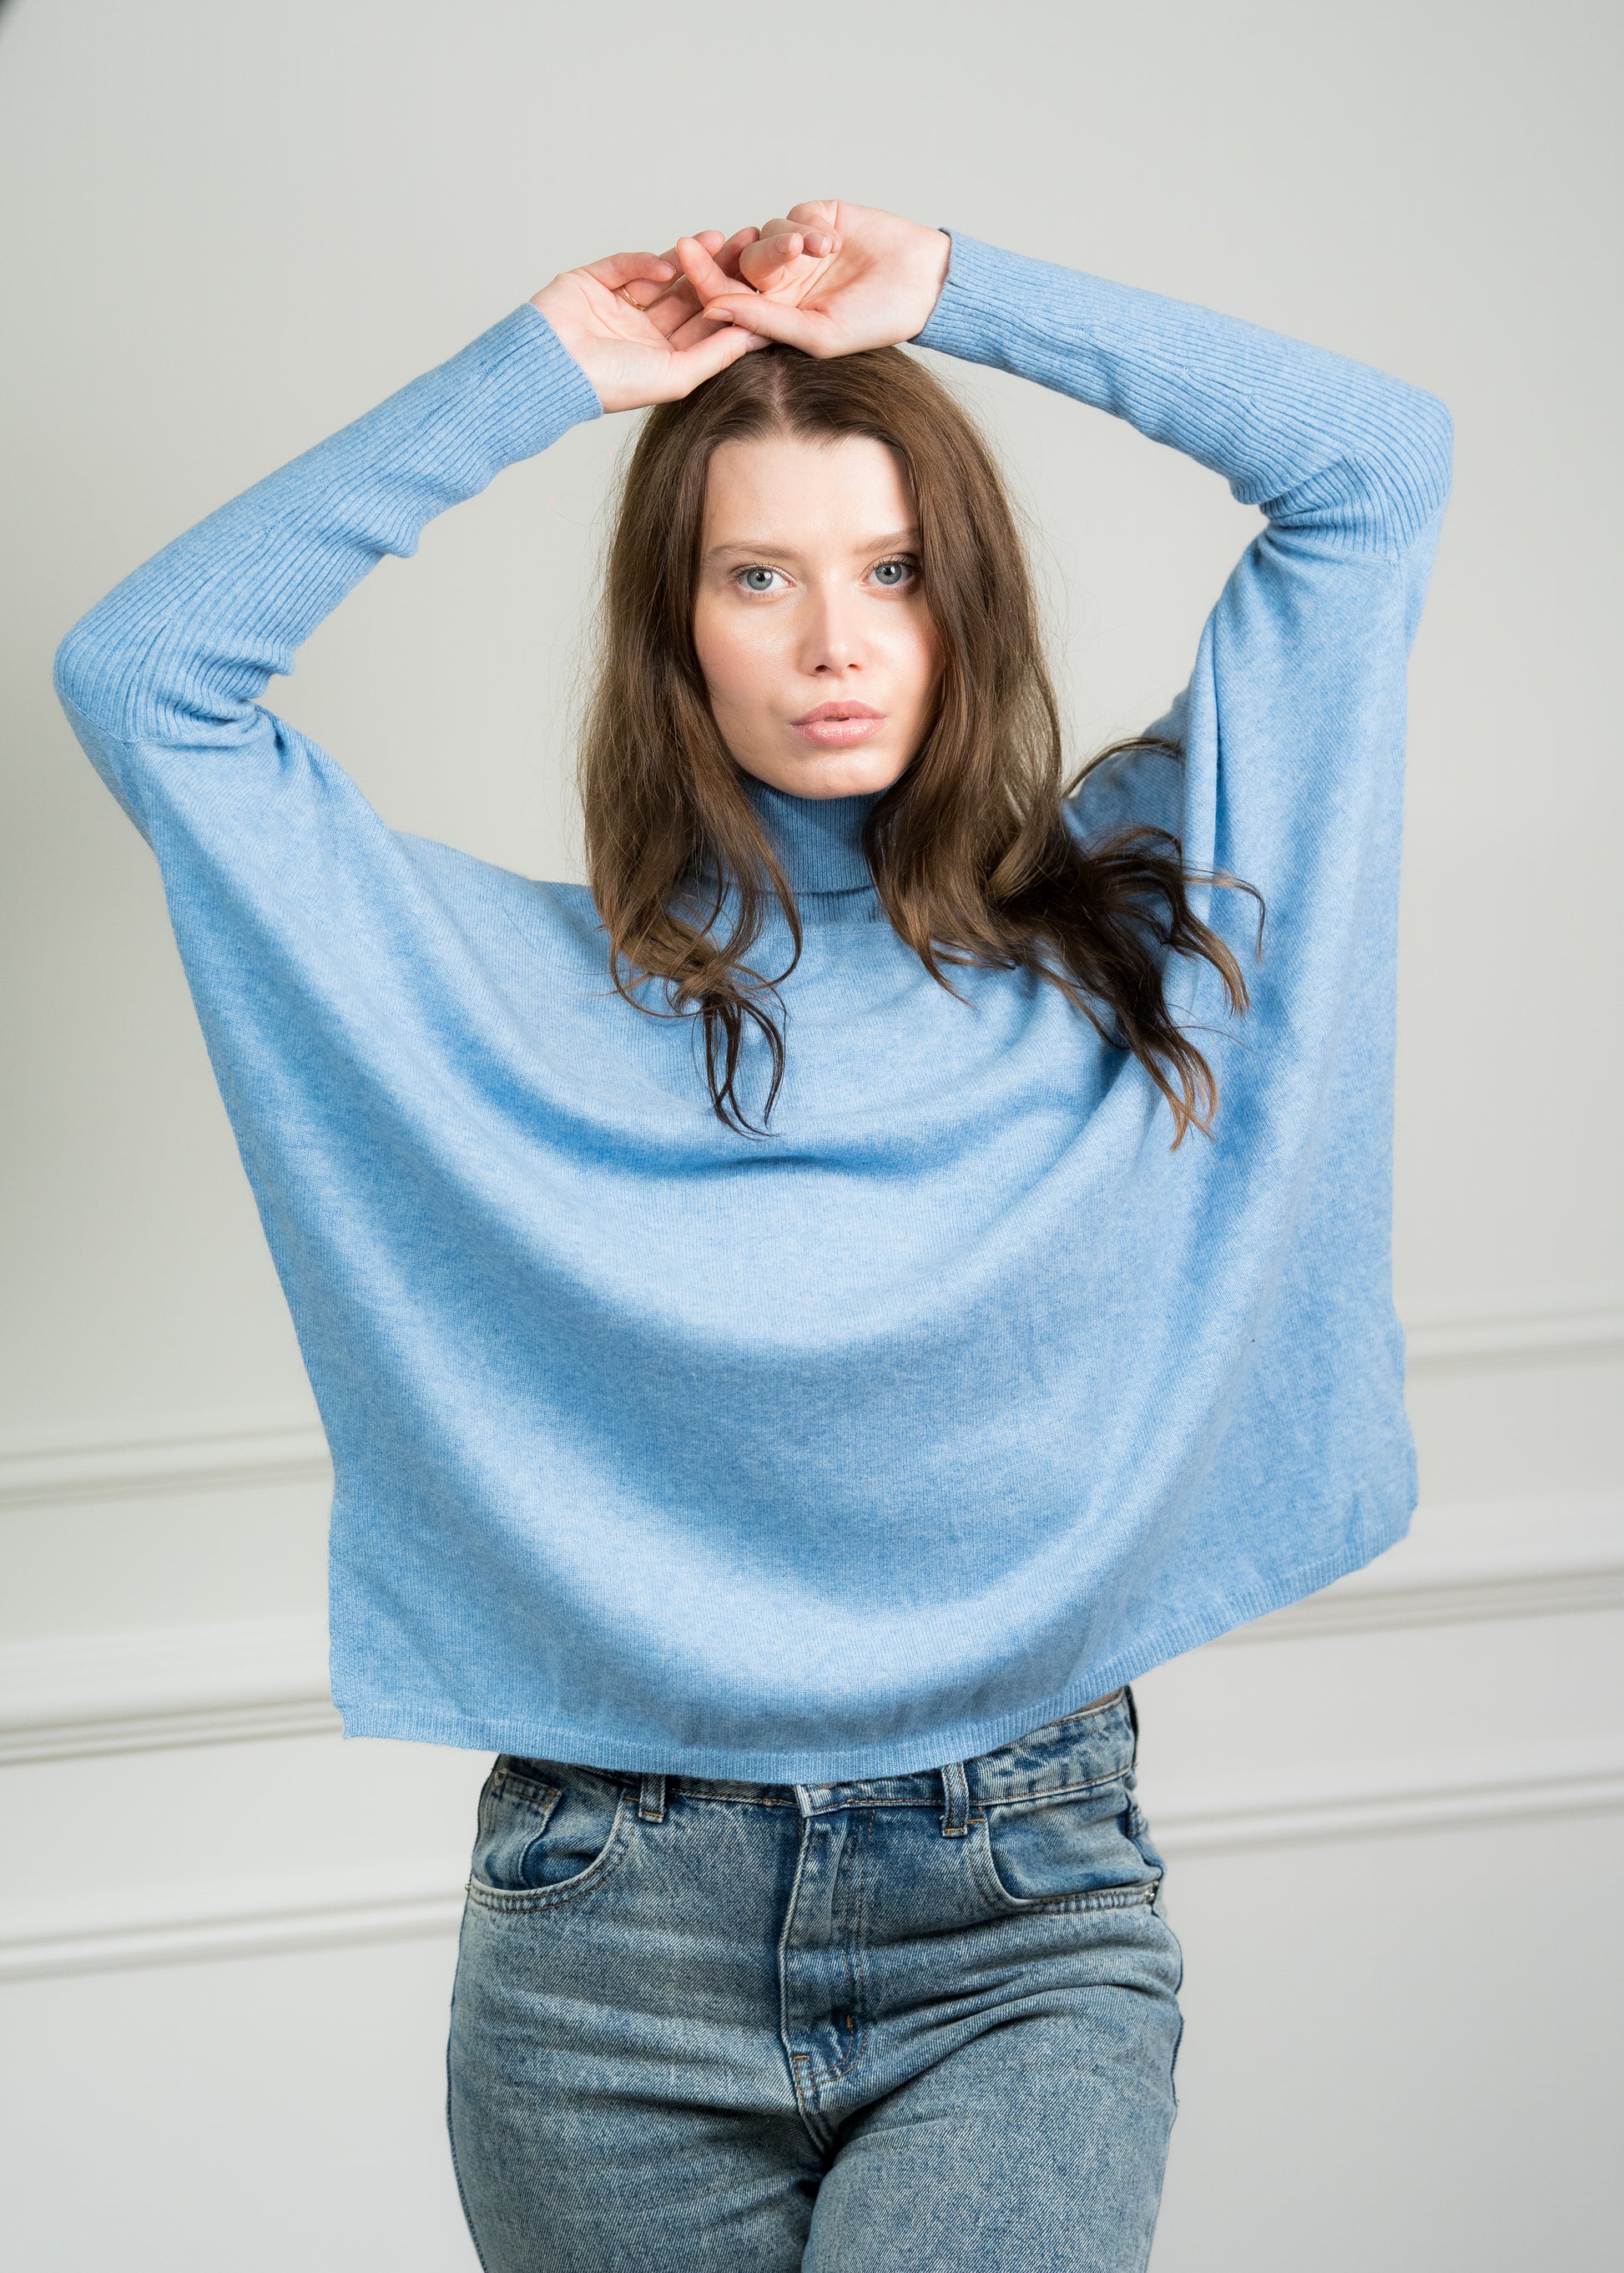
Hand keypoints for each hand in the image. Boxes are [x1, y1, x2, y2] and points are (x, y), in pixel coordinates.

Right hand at [530, 229, 767, 413]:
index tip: (766, 281)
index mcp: (664, 357)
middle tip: (750, 245)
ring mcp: (618, 305)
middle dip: (718, 270)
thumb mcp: (677, 374)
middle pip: (689, 294)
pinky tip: (669, 264)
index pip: (705, 324)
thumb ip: (717, 353)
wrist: (551, 368)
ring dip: (690, 257)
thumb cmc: (612, 384)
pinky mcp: (593, 282)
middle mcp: (643, 332)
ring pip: (662, 275)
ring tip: (720, 238)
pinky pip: (625, 266)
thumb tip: (758, 334)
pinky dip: (646, 263)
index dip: (734, 301)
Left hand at [676, 202, 950, 358]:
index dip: (702, 277)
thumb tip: (711, 310)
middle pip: (739, 264)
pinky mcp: (817, 219)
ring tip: (824, 251)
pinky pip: (794, 213)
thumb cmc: (876, 322)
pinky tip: (835, 242)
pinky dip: (809, 225)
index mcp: (775, 319)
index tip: (683, 253)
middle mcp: (782, 286)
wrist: (924, 285)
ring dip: (788, 240)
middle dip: (744, 255)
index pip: (726, 298)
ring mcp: (798, 252)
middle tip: (738, 247)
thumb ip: (764, 321)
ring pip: (764, 234)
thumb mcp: (817, 333)